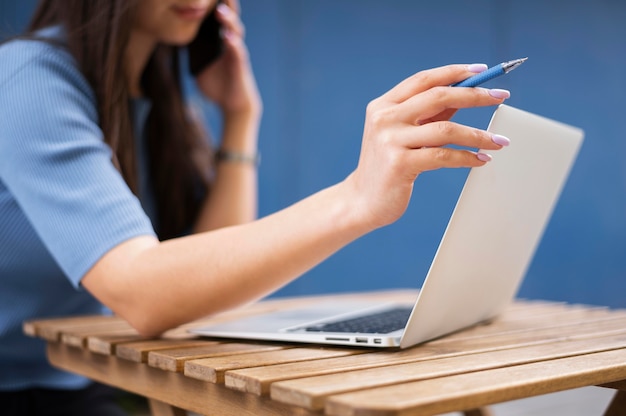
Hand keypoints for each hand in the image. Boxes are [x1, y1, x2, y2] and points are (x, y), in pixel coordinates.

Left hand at [195, 0, 260, 116]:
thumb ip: (191, 52)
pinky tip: (228, 37)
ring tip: (220, 11)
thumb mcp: (199, 65)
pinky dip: (234, 44)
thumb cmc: (217, 83)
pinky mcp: (240, 66)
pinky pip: (238, 52)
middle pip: (229, 18)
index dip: (212, 5)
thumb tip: (173, 42)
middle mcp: (231, 42)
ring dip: (228, 21)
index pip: (217, 18)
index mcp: (220, 40)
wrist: (232, 103)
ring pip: (235, 32)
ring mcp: (236, 52)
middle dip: (225, 5)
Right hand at [343, 64, 510, 229]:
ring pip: (446, 129)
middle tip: (501, 96)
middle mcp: (384, 118)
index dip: (455, 72)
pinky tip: (481, 160)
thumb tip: (466, 93)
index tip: (484, 70)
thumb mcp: (403, 134)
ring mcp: (390, 141)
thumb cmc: (387, 165)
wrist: (362, 200)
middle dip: (475, 95)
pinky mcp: (399, 164)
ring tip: (499, 141)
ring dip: (478, 134)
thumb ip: (429, 114)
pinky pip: (443, 156)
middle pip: (438, 96)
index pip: (424, 80)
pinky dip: (467, 157)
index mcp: (383, 105)